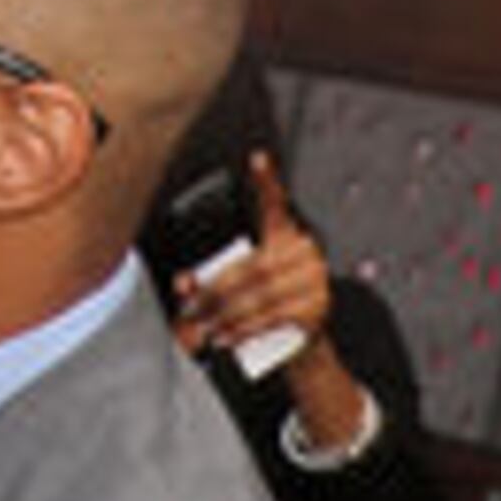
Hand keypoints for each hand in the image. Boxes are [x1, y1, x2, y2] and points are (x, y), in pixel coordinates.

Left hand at [168, 151, 332, 359]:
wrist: (303, 343)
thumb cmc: (268, 304)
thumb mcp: (240, 287)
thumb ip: (207, 281)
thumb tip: (183, 284)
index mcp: (287, 237)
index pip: (276, 205)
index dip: (267, 182)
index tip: (257, 157)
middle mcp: (306, 253)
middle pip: (251, 270)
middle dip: (214, 294)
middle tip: (190, 311)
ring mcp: (315, 281)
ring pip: (258, 297)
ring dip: (224, 316)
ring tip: (202, 330)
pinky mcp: (316, 308)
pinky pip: (272, 317)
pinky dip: (244, 330)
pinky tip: (226, 337)